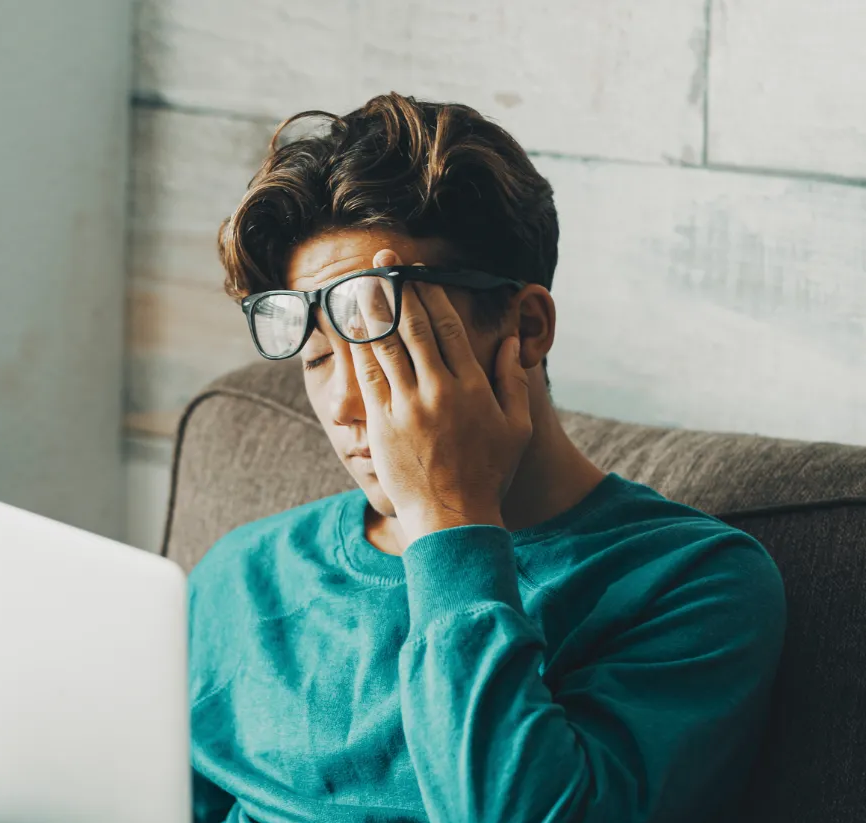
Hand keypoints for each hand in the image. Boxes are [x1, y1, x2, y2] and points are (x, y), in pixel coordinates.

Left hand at [348, 249, 533, 540]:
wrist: (453, 518)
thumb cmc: (488, 474)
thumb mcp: (516, 427)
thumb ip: (513, 380)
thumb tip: (509, 341)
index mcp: (472, 385)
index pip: (446, 326)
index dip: (428, 294)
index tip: (416, 272)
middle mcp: (439, 389)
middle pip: (412, 326)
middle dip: (396, 288)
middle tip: (382, 261)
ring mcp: (408, 406)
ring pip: (385, 345)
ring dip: (371, 309)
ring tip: (359, 281)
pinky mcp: (382, 424)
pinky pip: (367, 376)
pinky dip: (357, 347)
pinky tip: (349, 326)